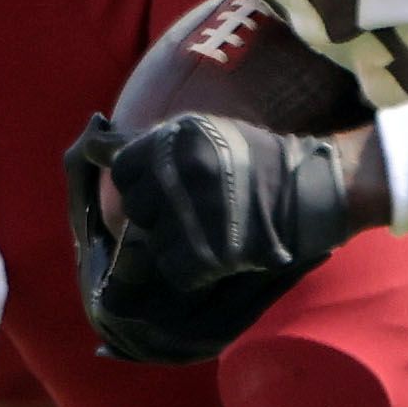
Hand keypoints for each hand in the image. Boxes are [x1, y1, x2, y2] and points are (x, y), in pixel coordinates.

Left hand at [63, 109, 356, 364]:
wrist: (318, 188)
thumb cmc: (254, 161)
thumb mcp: (200, 135)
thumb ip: (144, 144)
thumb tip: (89, 143)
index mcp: (176, 135)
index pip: (124, 170)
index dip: (146, 184)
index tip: (176, 187)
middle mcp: (181, 168)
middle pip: (136, 209)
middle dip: (161, 217)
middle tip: (201, 210)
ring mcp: (195, 210)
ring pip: (154, 244)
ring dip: (181, 245)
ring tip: (217, 229)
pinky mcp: (210, 250)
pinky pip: (178, 271)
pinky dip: (198, 271)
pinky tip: (226, 251)